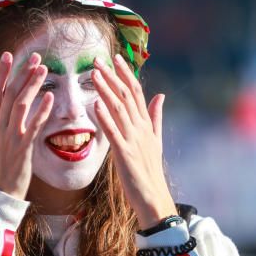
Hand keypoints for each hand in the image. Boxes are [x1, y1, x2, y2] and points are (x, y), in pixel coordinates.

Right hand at [0, 52, 53, 199]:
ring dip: (32, 85)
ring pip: (21, 105)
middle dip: (21, 73)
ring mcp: (10, 137)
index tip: (8, 56)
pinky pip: (34, 125)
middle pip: (9, 94)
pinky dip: (42, 111)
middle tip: (34, 57)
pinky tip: (50, 97)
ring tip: (43, 70)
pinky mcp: (23, 148)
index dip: (0, 73)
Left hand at [91, 54, 176, 228]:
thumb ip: (156, 117)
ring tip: (94, 74)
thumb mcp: (155, 140)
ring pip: (119, 109)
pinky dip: (105, 117)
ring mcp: (133, 140)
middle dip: (112, 76)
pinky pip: (114, 132)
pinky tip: (96, 105)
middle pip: (126, 96)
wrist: (153, 197)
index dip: (126, 73)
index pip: (135, 92)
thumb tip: (161, 95)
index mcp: (146, 123)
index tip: (115, 58)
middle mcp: (141, 128)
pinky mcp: (125, 154)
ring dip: (106, 90)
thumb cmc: (150, 170)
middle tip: (98, 59)